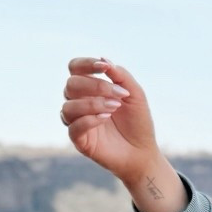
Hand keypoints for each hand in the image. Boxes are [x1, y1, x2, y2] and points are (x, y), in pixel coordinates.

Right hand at [58, 56, 159, 184]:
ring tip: (114, 108)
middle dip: (96, 86)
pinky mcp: (79, 140)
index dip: (85, 64)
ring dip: (93, 104)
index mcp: (89, 89)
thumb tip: (104, 59)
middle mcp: (79, 102)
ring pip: (69, 106)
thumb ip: (121, 76)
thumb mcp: (135, 94)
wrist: (143, 151)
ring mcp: (77, 122)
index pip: (74, 68)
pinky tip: (105, 119)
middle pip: (71, 85)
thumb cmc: (138, 122)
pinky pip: (73, 127)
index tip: (104, 68)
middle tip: (120, 96)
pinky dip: (89, 120)